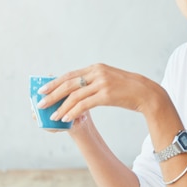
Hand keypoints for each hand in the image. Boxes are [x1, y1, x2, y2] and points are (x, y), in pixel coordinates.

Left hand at [35, 63, 159, 123]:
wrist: (146, 93)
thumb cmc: (128, 90)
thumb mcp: (110, 79)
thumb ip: (95, 81)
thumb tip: (79, 89)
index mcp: (96, 68)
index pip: (70, 75)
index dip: (54, 82)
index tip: (42, 89)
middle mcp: (97, 73)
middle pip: (68, 84)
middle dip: (52, 94)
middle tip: (40, 103)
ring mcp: (102, 83)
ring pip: (74, 96)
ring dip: (61, 107)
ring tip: (53, 116)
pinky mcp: (106, 95)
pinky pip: (84, 105)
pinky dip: (73, 111)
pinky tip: (66, 118)